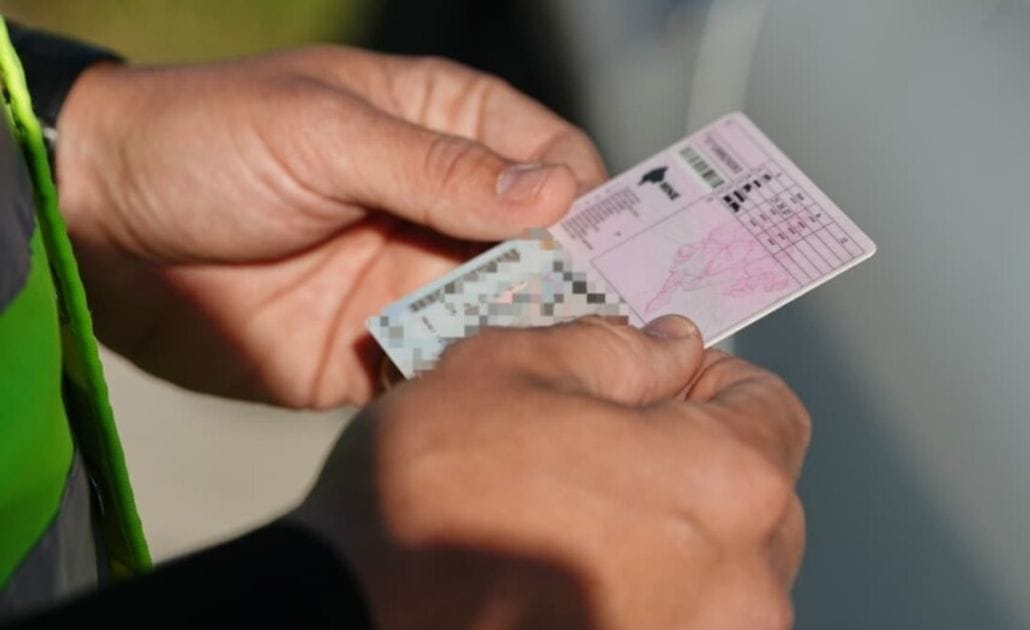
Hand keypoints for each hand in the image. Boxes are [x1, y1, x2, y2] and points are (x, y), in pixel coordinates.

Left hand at [55, 47, 604, 407]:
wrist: (101, 232)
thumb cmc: (205, 142)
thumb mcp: (323, 132)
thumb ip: (437, 167)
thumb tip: (557, 192)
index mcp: (440, 126)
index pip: (549, 154)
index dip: (590, 194)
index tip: (618, 242)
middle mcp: (440, 206)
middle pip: (543, 241)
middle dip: (579, 275)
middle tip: (613, 317)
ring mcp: (412, 279)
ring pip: (507, 309)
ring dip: (533, 332)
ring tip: (565, 362)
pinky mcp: (378, 346)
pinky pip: (447, 364)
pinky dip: (472, 377)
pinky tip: (495, 392)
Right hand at [291, 316, 809, 628]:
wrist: (351, 621)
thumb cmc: (430, 506)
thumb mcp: (512, 371)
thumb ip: (615, 349)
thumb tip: (667, 348)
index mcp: (726, 484)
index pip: (774, 410)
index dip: (717, 382)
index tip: (669, 383)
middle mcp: (743, 584)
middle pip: (758, 497)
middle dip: (699, 461)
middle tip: (617, 447)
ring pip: (725, 573)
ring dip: (677, 538)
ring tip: (584, 521)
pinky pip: (683, 621)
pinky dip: (652, 596)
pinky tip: (576, 576)